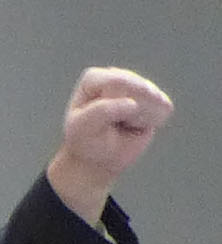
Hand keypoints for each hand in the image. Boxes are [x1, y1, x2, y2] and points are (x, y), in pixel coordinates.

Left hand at [47, 66, 172, 222]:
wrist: (97, 163)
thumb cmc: (85, 145)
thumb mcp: (81, 131)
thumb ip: (101, 113)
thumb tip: (126, 104)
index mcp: (94, 81)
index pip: (112, 81)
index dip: (113, 102)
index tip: (109, 118)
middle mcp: (117, 80)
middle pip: (135, 87)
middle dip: (128, 112)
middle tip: (116, 128)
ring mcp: (137, 90)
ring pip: (152, 99)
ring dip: (141, 119)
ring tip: (125, 129)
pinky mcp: (153, 104)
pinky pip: (161, 110)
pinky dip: (151, 123)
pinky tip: (137, 129)